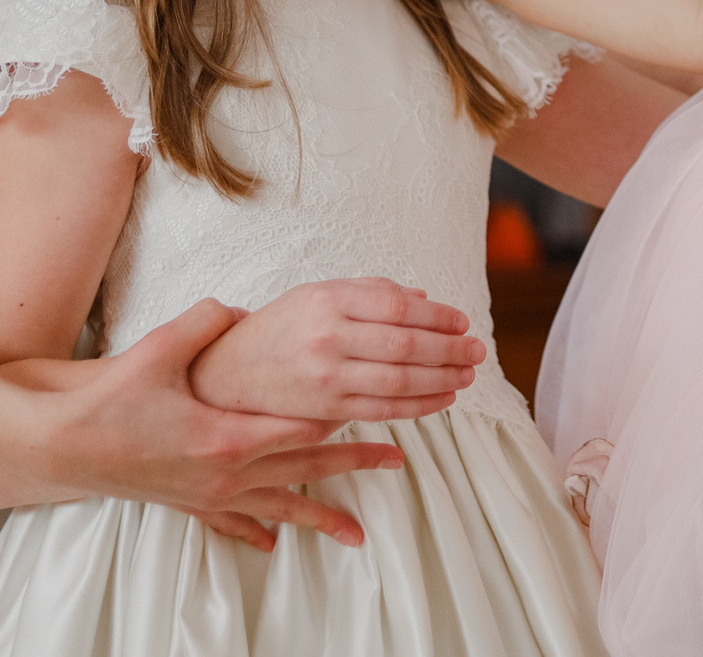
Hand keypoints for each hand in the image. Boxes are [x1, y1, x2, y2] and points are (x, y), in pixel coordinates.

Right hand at [35, 299, 409, 548]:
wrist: (59, 449)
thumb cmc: (109, 400)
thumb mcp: (159, 350)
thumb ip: (204, 323)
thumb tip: (234, 308)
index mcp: (226, 437)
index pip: (301, 428)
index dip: (344, 421)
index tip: (382, 413)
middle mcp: (225, 475)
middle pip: (305, 470)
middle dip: (353, 465)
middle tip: (397, 460)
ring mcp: (208, 496)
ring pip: (278, 507)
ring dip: (320, 515)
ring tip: (358, 532)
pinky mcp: (189, 505)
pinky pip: (234, 525)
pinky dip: (258, 532)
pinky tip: (274, 544)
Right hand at [191, 277, 482, 423]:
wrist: (225, 374)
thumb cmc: (278, 329)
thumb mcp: (315, 295)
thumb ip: (369, 293)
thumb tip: (424, 299)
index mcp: (328, 299)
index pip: (398, 306)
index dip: (438, 316)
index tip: (462, 321)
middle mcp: (328, 337)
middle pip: (405, 344)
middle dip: (449, 348)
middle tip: (477, 351)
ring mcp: (326, 376)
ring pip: (399, 380)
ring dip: (442, 379)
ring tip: (467, 375)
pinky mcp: (324, 410)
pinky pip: (382, 410)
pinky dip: (419, 406)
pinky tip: (443, 399)